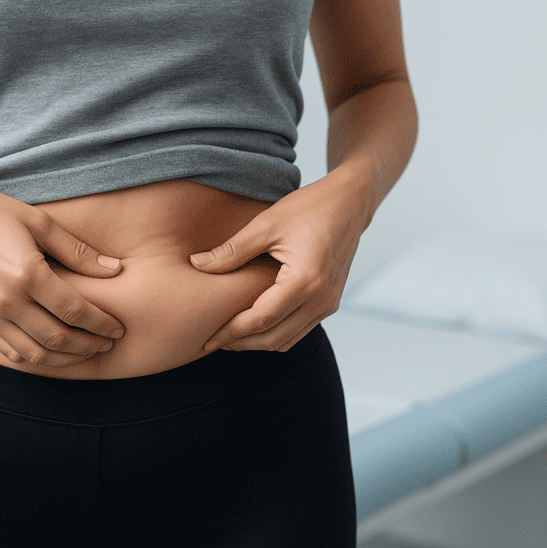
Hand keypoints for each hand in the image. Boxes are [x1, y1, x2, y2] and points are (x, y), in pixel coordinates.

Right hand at [0, 187, 125, 366]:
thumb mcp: (38, 222)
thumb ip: (77, 250)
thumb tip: (114, 269)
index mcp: (26, 274)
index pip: (74, 311)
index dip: (101, 324)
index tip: (118, 327)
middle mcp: (7, 301)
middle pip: (58, 339)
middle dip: (90, 345)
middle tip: (109, 343)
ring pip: (36, 355)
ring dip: (67, 359)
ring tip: (88, 352)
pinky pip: (12, 353)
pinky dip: (38, 359)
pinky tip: (55, 353)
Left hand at [190, 171, 367, 352]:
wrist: (350, 203)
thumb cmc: (310, 208)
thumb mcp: (266, 224)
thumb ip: (232, 250)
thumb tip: (196, 265)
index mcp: (305, 280)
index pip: (261, 319)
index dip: (231, 332)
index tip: (206, 337)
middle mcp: (321, 299)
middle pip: (274, 339)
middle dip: (241, 344)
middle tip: (212, 341)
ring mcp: (329, 304)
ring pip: (287, 340)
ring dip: (257, 343)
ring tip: (228, 335)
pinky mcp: (330, 303)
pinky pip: (299, 330)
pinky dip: (275, 333)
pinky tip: (253, 323)